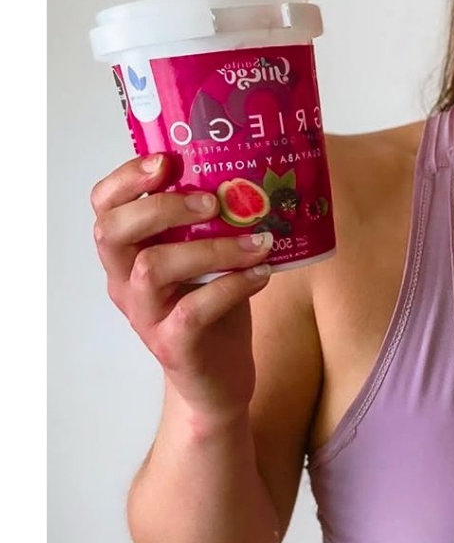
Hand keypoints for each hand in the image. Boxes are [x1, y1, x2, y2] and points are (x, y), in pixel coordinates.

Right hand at [91, 155, 273, 421]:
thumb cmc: (215, 311)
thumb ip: (209, 225)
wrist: (221, 381)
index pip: (104, 207)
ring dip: (209, 248)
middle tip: (212, 200)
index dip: (126, 179)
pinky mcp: (174, 346)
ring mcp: (145, 317)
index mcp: (127, 255)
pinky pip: (194, 310)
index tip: (166, 160)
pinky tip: (262, 275)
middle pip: (114, 232)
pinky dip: (232, 286)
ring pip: (153, 268)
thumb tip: (248, 175)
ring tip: (255, 240)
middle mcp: (125, 284)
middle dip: (162, 207)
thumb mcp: (206, 260)